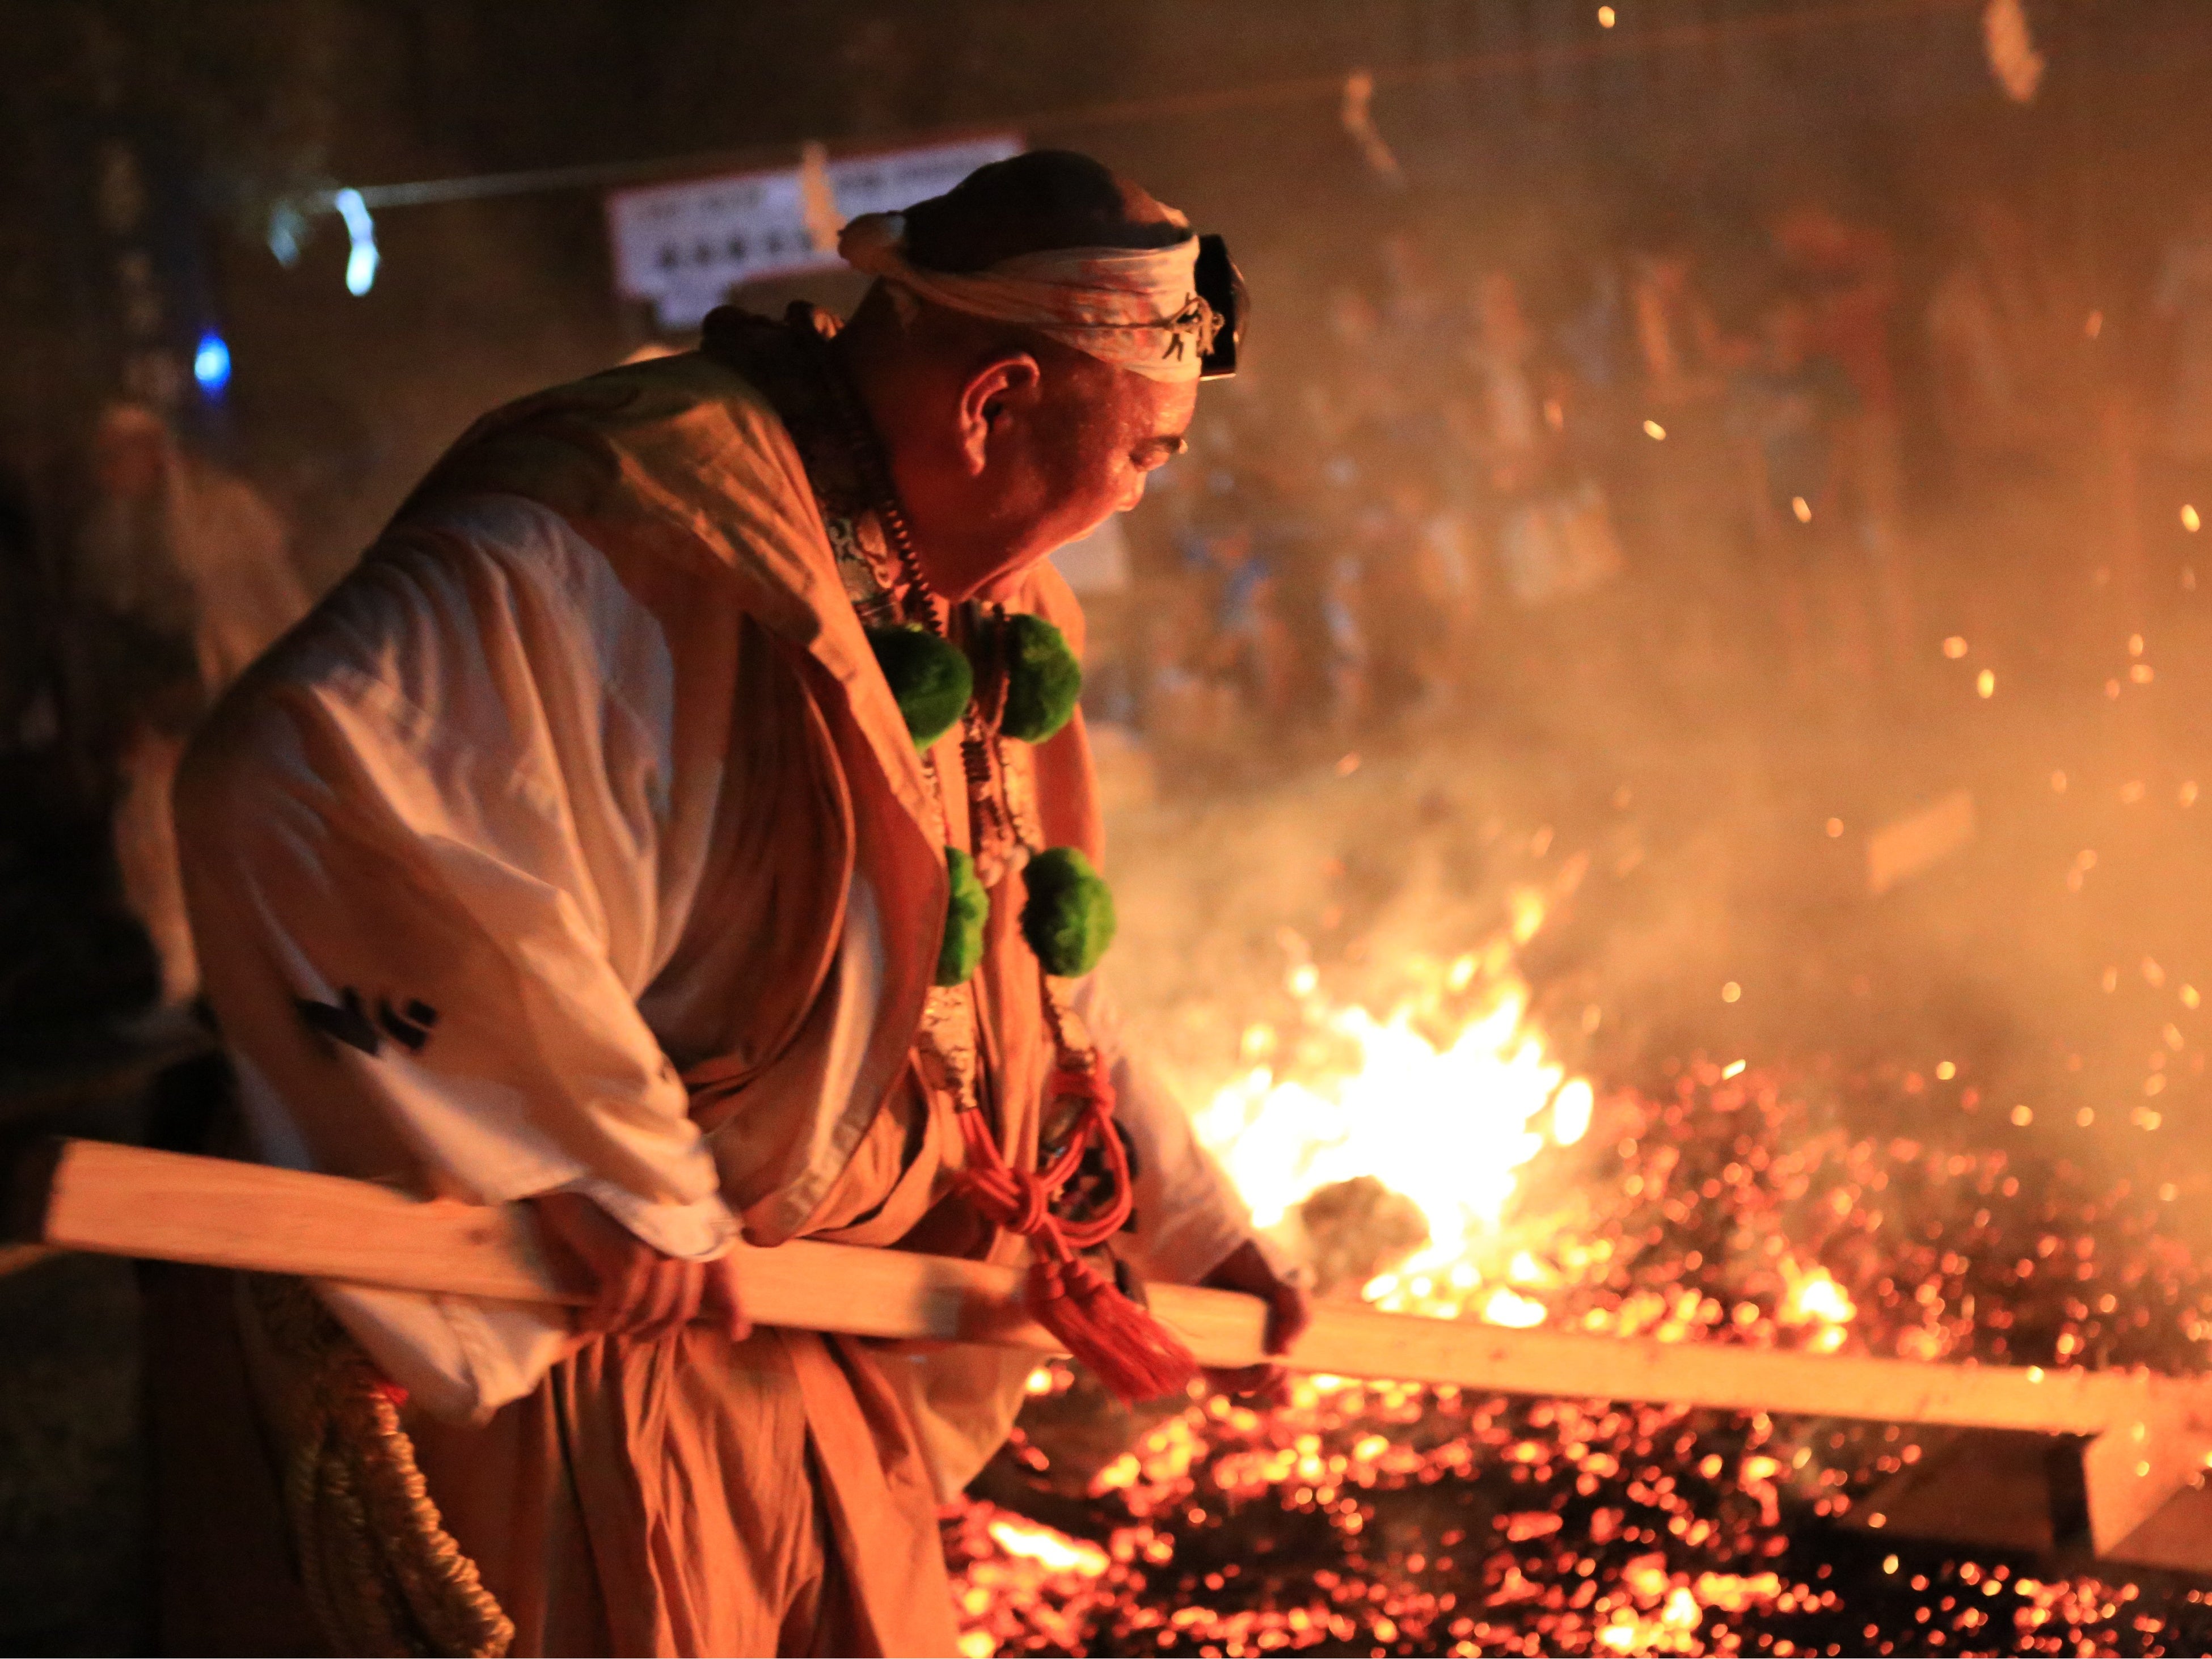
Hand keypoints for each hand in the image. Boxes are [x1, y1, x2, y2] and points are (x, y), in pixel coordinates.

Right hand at [529, 1190, 748, 1345]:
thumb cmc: (603, 1185)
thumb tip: (727, 1316)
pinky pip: (622, 1304)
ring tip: (601, 1322)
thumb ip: (681, 1248)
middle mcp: (688, 1232)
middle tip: (627, 1332)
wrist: (568, 1155)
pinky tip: (589, 1318)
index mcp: (698, 1218)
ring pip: (652, 1309)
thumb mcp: (647, 1214)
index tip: (737, 1332)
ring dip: (624, 1326)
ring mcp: (661, 1244)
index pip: (723, 1272)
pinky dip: (604, 1318)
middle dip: (655, 1329)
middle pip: (682, 1304)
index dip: (731, 1306)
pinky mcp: (629, 1253)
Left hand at [1198, 1238, 1310, 1403]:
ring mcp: (1224, 1347)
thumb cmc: (1253, 1264)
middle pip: (1262, 1382)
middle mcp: (1245, 1345)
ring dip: (1256, 1384)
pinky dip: (1231, 1378)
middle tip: (1276, 1369)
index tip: (1289, 1397)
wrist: (1217, 1246)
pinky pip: (1215, 1376)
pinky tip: (1243, 1368)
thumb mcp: (1288, 1287)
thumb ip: (1297, 1317)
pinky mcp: (1202, 1347)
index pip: (1278, 1371)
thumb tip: (1285, 1354)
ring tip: (1264, 1368)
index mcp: (1269, 1335)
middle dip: (1274, 1384)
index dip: (1284, 1390)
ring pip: (1239, 1384)